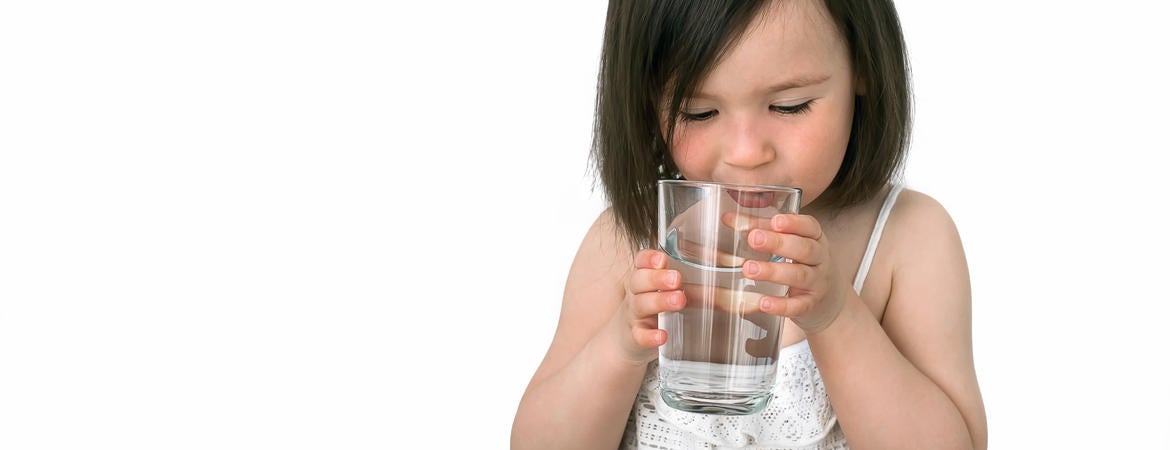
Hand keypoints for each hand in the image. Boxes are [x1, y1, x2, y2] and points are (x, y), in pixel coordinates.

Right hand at [612, 249, 686, 364]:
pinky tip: (662, 336)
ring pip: (641, 304)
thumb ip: (690, 284)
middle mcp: (636, 294)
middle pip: (639, 280)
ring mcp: (635, 316)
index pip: (640, 262)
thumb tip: (733, 283)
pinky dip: (650, 336)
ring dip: (659, 301)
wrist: (626, 341)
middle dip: (658, 278)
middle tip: (677, 279)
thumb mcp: (663, 293)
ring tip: (679, 301)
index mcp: (644, 280)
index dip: (649, 258)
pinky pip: (639, 336)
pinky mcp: (636, 338)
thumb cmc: (653, 311)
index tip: (662, 259)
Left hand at [739, 213, 844, 333]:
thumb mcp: (786, 241)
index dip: (794, 223)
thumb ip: (759, 228)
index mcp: (814, 237)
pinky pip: (798, 305)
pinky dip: (781, 305)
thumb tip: (727, 218)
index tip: (775, 221)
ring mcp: (817, 282)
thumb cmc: (799, 260)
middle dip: (778, 243)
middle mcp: (819, 258)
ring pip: (799, 275)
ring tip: (749, 269)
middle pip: (803, 248)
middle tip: (754, 239)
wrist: (826, 296)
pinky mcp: (810, 303)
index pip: (809, 226)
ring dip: (773, 272)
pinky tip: (763, 302)